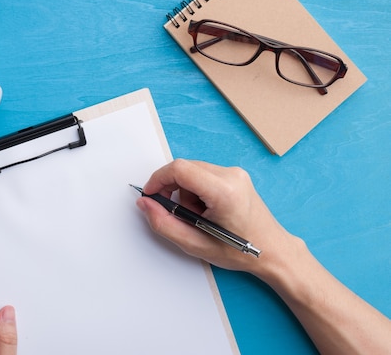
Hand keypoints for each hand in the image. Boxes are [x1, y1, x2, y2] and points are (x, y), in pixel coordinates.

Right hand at [136, 159, 295, 274]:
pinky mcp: (235, 176)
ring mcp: (235, 173)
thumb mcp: (195, 244)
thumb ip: (164, 223)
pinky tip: (207, 210)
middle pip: (185, 168)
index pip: (180, 169)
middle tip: (178, 213)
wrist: (273, 251)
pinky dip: (197, 190)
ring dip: (186, 192)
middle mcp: (231, 176)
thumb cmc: (241, 251)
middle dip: (173, 189)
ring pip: (193, 171)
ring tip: (199, 216)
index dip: (158, 180)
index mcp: (223, 191)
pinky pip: (204, 175)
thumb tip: (145, 204)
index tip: (150, 195)